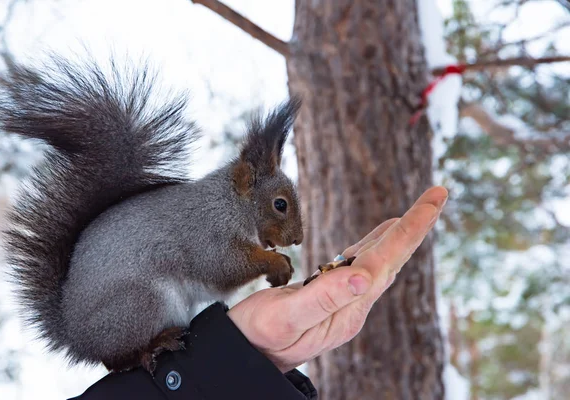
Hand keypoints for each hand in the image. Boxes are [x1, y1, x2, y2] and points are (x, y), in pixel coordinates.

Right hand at [227, 186, 447, 372]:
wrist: (245, 356)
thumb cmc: (258, 337)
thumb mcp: (286, 317)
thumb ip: (323, 298)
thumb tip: (365, 276)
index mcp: (348, 308)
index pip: (387, 260)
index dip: (413, 227)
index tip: (436, 199)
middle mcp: (353, 306)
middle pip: (392, 258)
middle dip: (416, 225)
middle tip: (438, 194)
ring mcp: (344, 302)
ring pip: (380, 261)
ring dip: (399, 235)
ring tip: (419, 212)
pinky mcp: (331, 297)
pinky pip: (361, 265)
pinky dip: (374, 246)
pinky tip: (378, 239)